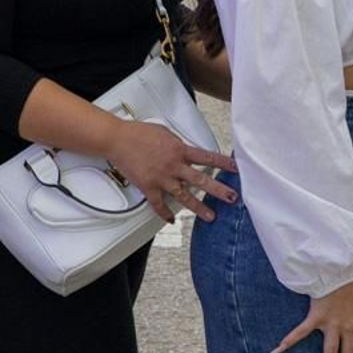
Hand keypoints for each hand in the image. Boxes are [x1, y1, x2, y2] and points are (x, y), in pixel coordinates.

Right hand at [105, 121, 237, 223]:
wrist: (117, 139)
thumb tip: (184, 150)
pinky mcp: (148, 187)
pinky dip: (164, 214)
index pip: (207, 158)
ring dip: (198, 207)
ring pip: (184, 196)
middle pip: (201, 180)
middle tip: (231, 197)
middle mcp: (173, 166)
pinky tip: (170, 220)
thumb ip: (177, 143)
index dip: (224, 164)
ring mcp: (161, 178)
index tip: (236, 169)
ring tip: (210, 216)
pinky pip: (158, 204)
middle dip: (218, 190)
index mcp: (178, 150)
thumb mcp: (164, 132)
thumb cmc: (137, 133)